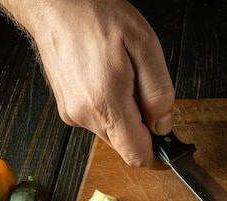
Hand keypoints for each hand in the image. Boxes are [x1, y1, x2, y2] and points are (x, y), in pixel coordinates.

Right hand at [2, 0, 174, 166]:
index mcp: (105, 103)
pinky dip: (112, 109)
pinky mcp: (67, 107)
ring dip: (128, 117)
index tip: (171, 153)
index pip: (137, 154)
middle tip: (148, 95)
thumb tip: (164, 126)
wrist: (55, 2)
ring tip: (126, 79)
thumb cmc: (97, 16)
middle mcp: (84, 114)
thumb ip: (159, 93)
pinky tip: (111, 80)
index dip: (158, 158)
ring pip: (113, 133)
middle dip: (144, 130)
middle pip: (126, 145)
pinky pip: (99, 120)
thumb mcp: (145, 47)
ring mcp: (72, 113)